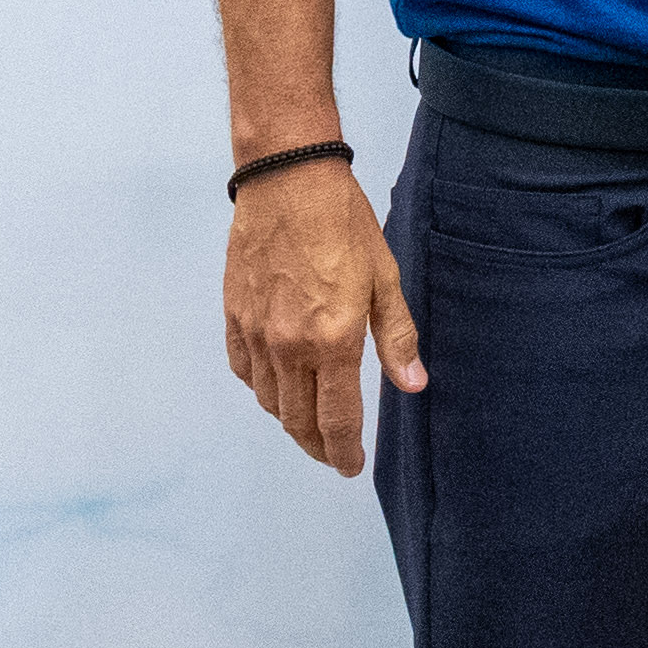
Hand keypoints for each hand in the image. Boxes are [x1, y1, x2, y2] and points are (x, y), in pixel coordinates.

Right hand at [224, 159, 425, 475]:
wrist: (287, 180)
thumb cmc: (344, 224)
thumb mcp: (385, 277)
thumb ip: (396, 337)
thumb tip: (413, 385)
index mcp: (331, 340)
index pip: (336, 420)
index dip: (344, 452)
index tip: (351, 467)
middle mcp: (288, 346)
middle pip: (298, 420)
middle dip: (317, 445)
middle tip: (333, 452)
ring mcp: (256, 333)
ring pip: (268, 400)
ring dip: (289, 419)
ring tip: (308, 422)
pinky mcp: (234, 316)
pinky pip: (243, 370)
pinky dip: (260, 388)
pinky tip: (275, 385)